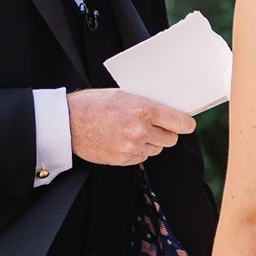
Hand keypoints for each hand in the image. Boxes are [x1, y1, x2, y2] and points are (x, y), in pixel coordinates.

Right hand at [67, 88, 195, 166]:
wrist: (68, 123)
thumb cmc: (92, 104)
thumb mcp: (122, 95)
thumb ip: (145, 104)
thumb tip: (166, 111)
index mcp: (143, 110)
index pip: (180, 122)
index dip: (186, 124)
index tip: (187, 124)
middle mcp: (140, 131)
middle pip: (171, 139)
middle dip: (166, 132)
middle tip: (155, 126)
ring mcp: (132, 147)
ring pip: (157, 149)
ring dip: (151, 142)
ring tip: (134, 131)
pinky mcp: (123, 160)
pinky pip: (142, 158)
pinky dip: (138, 151)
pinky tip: (124, 140)